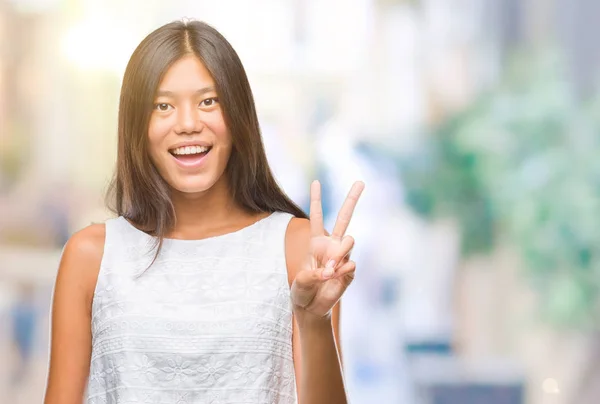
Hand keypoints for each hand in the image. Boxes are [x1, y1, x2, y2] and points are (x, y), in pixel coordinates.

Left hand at [291, 180, 364, 318]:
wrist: (311, 308)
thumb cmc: (302, 291)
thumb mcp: (300, 282)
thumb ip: (313, 274)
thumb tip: (332, 270)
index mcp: (316, 242)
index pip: (316, 216)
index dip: (316, 200)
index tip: (316, 182)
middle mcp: (331, 245)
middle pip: (344, 218)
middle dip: (352, 199)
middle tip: (361, 181)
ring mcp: (342, 257)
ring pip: (349, 241)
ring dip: (338, 253)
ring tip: (327, 269)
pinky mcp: (350, 271)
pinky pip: (350, 264)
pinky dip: (341, 271)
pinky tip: (333, 278)